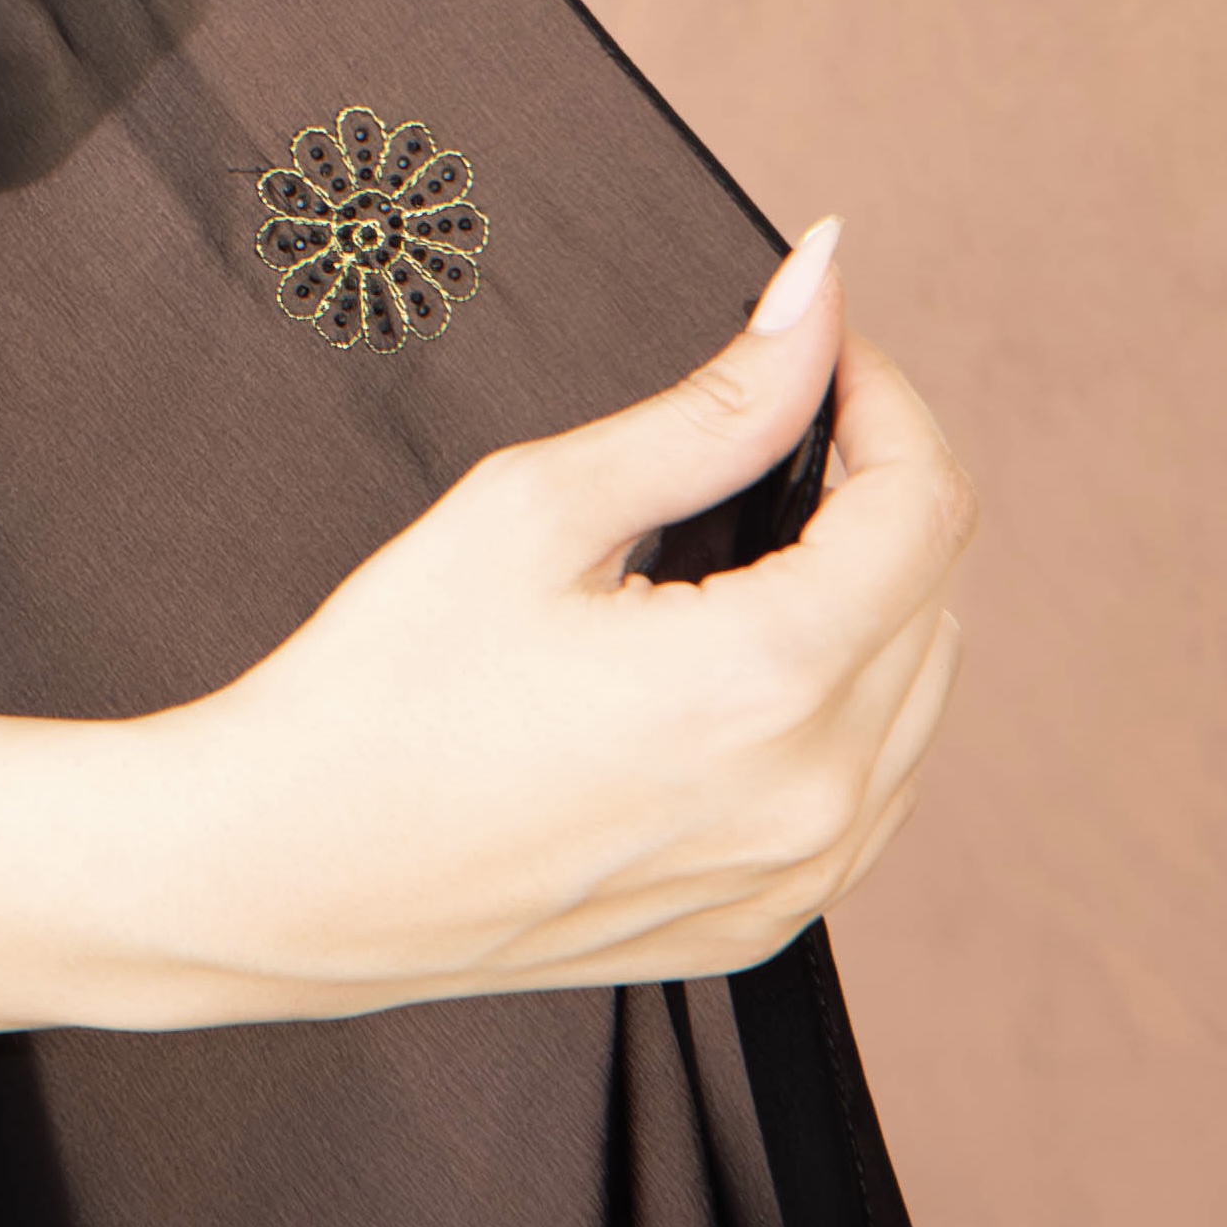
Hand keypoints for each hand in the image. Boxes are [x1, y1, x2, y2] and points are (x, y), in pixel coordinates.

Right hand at [151, 218, 970, 1013]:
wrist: (292, 871)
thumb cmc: (384, 688)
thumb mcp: (534, 507)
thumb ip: (709, 408)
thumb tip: (814, 301)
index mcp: (765, 679)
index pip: (925, 507)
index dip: (883, 400)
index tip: (820, 352)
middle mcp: (814, 795)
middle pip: (934, 593)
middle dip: (871, 486)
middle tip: (761, 431)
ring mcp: (798, 877)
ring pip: (919, 694)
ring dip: (866, 597)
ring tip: (738, 546)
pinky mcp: (766, 925)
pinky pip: (873, 790)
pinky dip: (843, 705)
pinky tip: (736, 664)